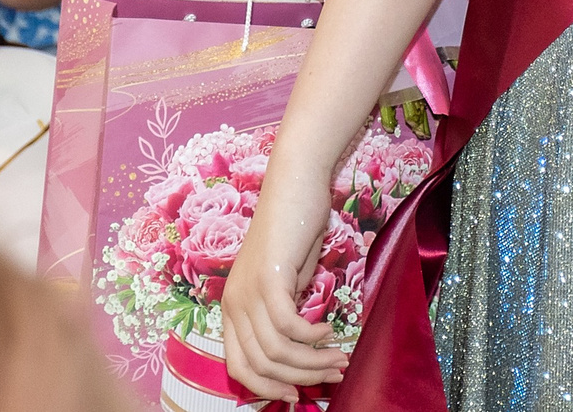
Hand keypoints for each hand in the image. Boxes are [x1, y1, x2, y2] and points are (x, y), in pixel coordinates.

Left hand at [221, 174, 348, 402]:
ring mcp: (248, 292)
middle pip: (260, 365)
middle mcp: (233, 304)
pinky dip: (312, 337)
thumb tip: (302, 348)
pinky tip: (329, 330)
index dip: (269, 387)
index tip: (301, 393)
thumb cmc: (295, 227)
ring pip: (276, 350)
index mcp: (233, 307)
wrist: (295, 183)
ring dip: (312, 361)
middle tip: (333, 374)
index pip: (239, 367)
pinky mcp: (268, 279)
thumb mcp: (288, 279)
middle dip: (300, 378)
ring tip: (339, 357)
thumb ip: (287, 311)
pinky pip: (288, 327)